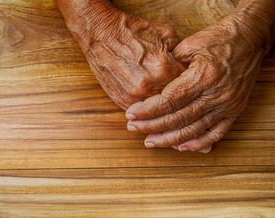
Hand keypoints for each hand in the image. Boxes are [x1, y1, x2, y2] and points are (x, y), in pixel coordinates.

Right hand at [56, 0, 183, 109]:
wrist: (101, 35)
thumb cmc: (131, 32)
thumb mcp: (165, 33)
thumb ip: (180, 53)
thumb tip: (187, 66)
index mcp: (163, 69)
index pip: (186, 86)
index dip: (189, 83)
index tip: (188, 82)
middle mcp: (149, 86)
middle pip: (173, 101)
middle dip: (175, 95)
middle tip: (175, 88)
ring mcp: (133, 96)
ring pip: (157, 110)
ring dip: (160, 104)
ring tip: (160, 92)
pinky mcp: (121, 101)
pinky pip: (141, 112)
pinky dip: (146, 107)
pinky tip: (146, 96)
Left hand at [125, 9, 270, 151]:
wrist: (251, 38)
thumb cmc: (219, 38)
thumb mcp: (190, 44)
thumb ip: (170, 66)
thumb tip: (151, 83)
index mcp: (202, 77)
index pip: (169, 101)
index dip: (148, 110)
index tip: (131, 114)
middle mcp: (215, 95)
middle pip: (177, 118)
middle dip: (152, 125)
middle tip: (133, 128)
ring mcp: (226, 106)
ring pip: (193, 130)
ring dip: (169, 139)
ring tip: (150, 142)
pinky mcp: (234, 111)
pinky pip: (215, 134)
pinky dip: (197, 143)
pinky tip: (180, 147)